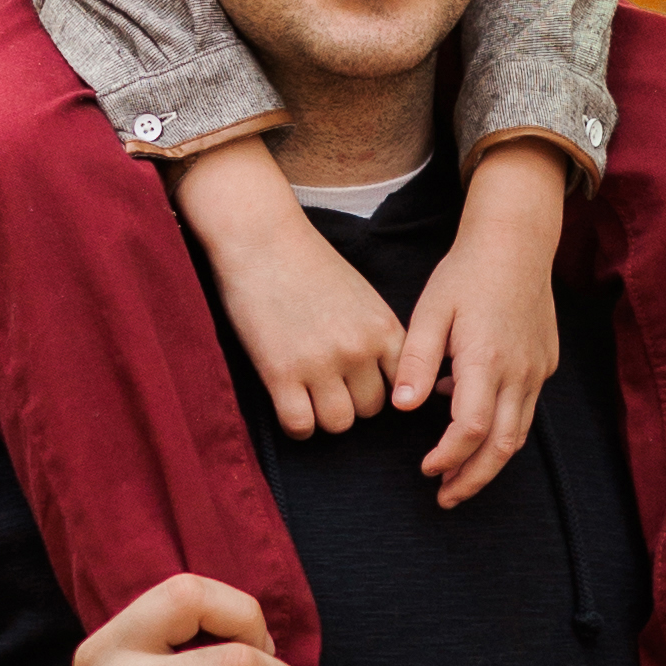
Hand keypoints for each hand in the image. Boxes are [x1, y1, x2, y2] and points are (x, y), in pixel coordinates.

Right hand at [174, 138, 401, 437]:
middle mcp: (359, 349)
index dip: (382, 388)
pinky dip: (297, 425)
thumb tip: (383, 380)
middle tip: (329, 386)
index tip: (363, 383)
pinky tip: (289, 404)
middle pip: (372, 409)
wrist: (261, 239)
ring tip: (309, 396)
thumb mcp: (361, 297)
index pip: (404, 385)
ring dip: (324, 416)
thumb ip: (376, 335)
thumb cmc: (308, 264)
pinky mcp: (281, 374)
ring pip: (339, 424)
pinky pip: (300, 426)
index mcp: (384, 328)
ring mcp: (321, 363)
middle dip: (352, 402)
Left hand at [397, 143, 567, 506]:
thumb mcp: (431, 311)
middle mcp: (519, 371)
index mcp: (486, 359)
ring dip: (489, 462)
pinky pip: (525, 408)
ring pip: (519, 434)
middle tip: (445, 498)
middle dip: (473, 479)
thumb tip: (403, 407)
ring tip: (459, 479)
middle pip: (502, 446)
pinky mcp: (545, 364)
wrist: (516, 243)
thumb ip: (417, 361)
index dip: (449, 457)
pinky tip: (473, 424)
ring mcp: (537, 370)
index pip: (471, 428)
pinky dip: (501, 428)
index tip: (426, 469)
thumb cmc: (467, 273)